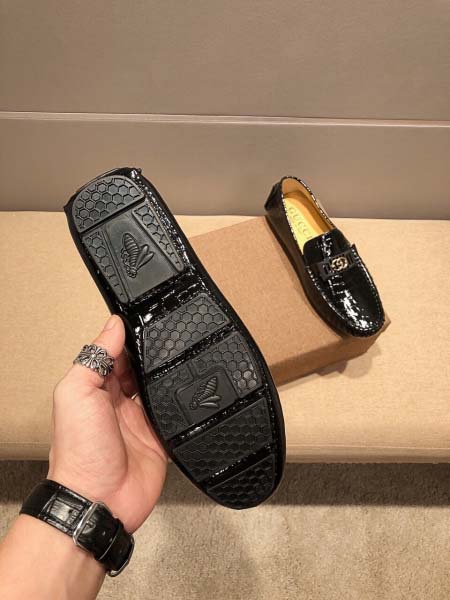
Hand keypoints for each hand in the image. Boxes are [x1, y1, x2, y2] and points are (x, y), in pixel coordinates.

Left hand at [47, 315, 166, 532]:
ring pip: (159, 390)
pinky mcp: (160, 439)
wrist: (100, 500)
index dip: (130, 338)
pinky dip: (183, 406)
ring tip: (187, 357)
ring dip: (169, 377)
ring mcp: (140, 422)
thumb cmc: (80, 450)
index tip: (148, 320)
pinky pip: (175, 416)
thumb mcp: (77, 393)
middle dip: (154, 356)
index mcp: (96, 389)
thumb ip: (95, 358)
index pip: (115, 354)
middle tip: (174, 337)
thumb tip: (113, 324)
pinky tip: (193, 390)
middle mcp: (118, 404)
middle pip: (140, 370)